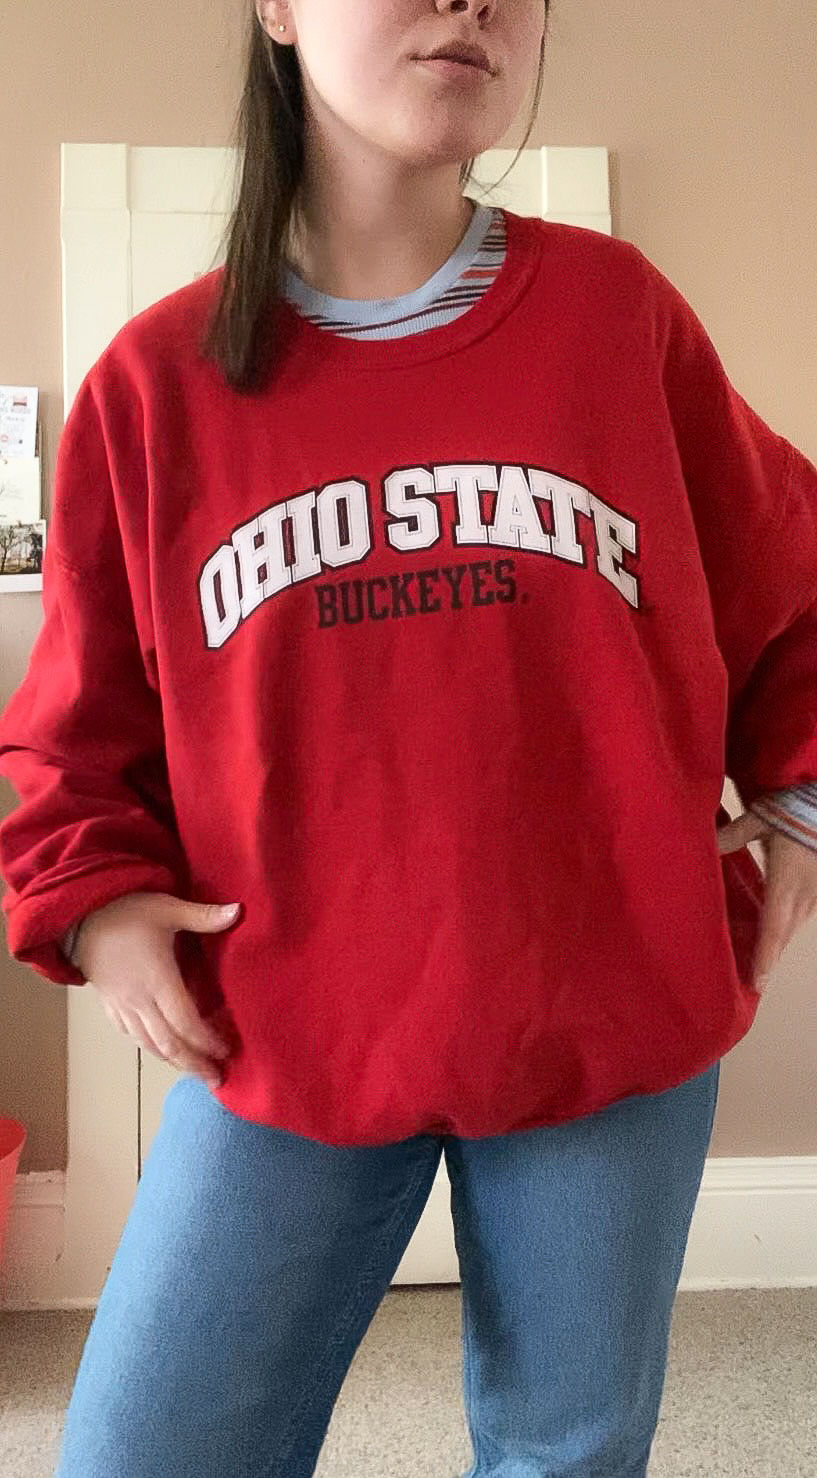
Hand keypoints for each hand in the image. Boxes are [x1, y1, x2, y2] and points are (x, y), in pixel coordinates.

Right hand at [73, 892, 241, 1085]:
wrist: (78, 916)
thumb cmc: (125, 910)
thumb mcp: (167, 908)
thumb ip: (202, 915)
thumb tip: (239, 911)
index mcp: (157, 979)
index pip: (185, 1021)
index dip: (206, 1041)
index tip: (225, 1052)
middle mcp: (139, 999)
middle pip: (168, 1043)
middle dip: (193, 1064)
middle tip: (216, 1079)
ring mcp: (122, 1005)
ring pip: (148, 1044)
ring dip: (172, 1061)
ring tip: (194, 1071)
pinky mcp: (109, 1004)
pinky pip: (130, 1034)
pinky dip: (149, 1047)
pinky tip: (161, 1051)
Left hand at [717, 810, 816, 993]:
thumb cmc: (794, 810)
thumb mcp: (758, 820)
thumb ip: (731, 835)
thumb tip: (703, 845)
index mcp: (785, 884)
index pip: (773, 929)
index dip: (766, 957)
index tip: (759, 983)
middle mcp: (803, 896)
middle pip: (782, 935)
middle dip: (768, 957)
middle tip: (755, 979)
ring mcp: (815, 894)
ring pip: (793, 925)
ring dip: (777, 940)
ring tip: (760, 959)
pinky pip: (802, 913)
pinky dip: (787, 923)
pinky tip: (775, 923)